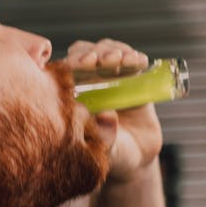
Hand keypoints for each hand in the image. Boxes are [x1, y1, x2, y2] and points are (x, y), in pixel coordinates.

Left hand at [66, 38, 163, 181]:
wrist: (138, 156)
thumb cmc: (115, 156)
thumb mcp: (109, 151)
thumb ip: (105, 136)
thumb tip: (107, 115)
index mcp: (73, 96)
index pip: (65, 71)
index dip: (73, 63)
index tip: (83, 65)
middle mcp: (88, 82)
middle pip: (83, 53)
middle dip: (93, 53)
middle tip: (103, 61)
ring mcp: (109, 76)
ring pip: (105, 50)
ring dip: (113, 51)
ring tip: (122, 60)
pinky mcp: (131, 76)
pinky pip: (130, 58)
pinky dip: (134, 56)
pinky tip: (140, 62)